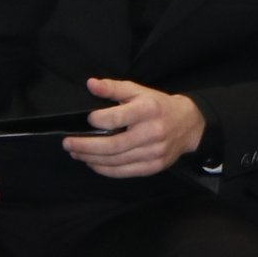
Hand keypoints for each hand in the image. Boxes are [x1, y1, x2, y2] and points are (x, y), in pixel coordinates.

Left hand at [66, 77, 205, 178]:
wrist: (189, 124)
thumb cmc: (158, 106)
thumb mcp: (138, 90)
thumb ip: (113, 88)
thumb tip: (91, 84)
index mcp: (147, 110)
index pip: (116, 119)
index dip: (97, 121)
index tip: (86, 120)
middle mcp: (152, 133)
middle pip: (112, 145)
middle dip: (85, 146)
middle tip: (68, 143)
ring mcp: (153, 153)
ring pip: (115, 161)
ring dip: (91, 159)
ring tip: (76, 152)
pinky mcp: (153, 166)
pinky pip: (124, 172)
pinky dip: (104, 169)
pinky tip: (92, 163)